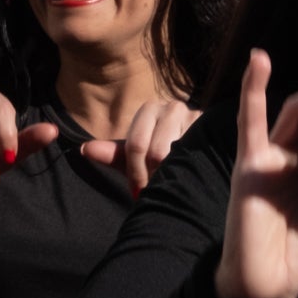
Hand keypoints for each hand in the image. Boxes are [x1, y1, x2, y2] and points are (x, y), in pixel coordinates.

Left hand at [83, 99, 201, 195]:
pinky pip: (196, 156)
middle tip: (156, 189)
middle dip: (153, 176)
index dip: (135, 172)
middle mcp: (173, 107)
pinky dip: (189, 171)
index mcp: (150, 109)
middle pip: (156, 151)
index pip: (136, 144)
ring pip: (176, 155)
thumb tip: (84, 149)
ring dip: (171, 175)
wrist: (196, 161)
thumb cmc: (159, 160)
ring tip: (173, 183)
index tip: (138, 191)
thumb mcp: (134, 159)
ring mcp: (196, 116)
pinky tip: (190, 176)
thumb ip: (112, 154)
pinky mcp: (213, 130)